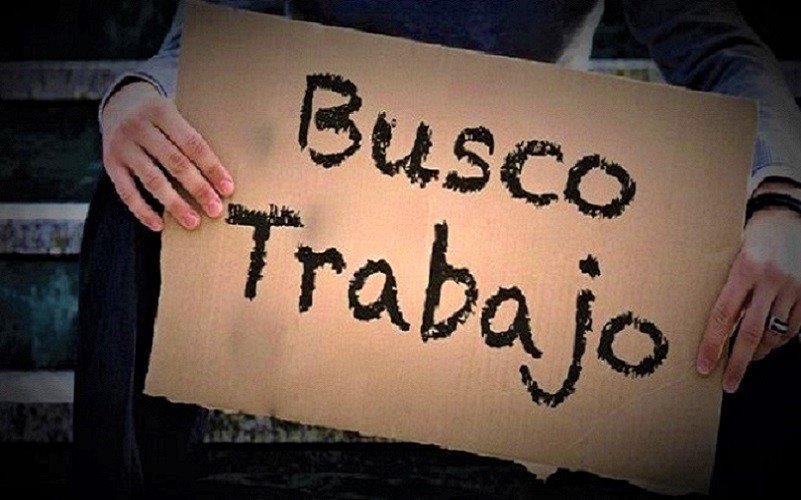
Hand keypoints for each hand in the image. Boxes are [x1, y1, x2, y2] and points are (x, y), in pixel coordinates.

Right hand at [101, 81, 233, 230]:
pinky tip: (159, 225)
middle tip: (215, 209)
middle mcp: (139, 127)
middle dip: (198, 188)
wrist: (118, 103)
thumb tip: (220, 175)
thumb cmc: (158, 116)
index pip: (192, 144)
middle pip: (174, 163)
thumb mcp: (174, 113)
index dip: (211, 167)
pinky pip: (125, 191)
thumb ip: (190, 137)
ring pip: (152, 179)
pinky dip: (142, 210)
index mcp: (161, 111)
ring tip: (193, 222)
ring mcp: (122, 146)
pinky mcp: (110, 163)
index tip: (227, 188)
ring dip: (174, 204)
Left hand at [697, 187, 800, 392]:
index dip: (712, 344)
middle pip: (751, 332)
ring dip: (758, 352)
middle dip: (738, 363)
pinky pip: (795, 327)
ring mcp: (793, 288)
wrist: (788, 217)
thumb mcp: (732, 254)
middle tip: (728, 384)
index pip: (724, 315)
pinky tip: (768, 345)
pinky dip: (780, 341)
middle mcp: (771, 280)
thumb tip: (711, 322)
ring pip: (774, 333)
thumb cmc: (752, 236)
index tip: (704, 366)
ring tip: (746, 360)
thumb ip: (725, 285)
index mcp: (744, 270)